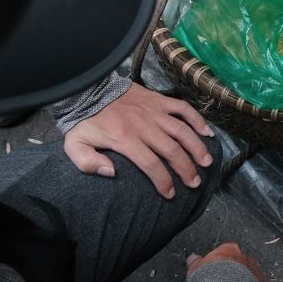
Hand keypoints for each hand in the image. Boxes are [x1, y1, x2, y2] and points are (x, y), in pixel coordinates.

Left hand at [63, 83, 214, 199]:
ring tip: (207, 162)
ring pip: (182, 130)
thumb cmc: (84, 120)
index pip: (150, 164)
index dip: (163, 181)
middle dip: (186, 168)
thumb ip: (88, 162)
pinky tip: (206, 132)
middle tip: (194, 182)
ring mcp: (154, 111)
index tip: (170, 194)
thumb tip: (111, 174)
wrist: (89, 87)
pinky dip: (196, 119)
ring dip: (196, 147)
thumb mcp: (75, 145)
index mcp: (125, 138)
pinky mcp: (159, 100)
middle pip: (171, 150)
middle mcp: (144, 125)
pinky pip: (183, 109)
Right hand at [187, 243, 270, 281]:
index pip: (226, 253)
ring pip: (252, 278)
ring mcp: (257, 274)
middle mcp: (246, 260)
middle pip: (241, 265)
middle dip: (234, 275)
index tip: (215, 273)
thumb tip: (193, 258)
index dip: (220, 265)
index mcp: (230, 251)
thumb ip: (195, 262)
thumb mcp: (195, 269)